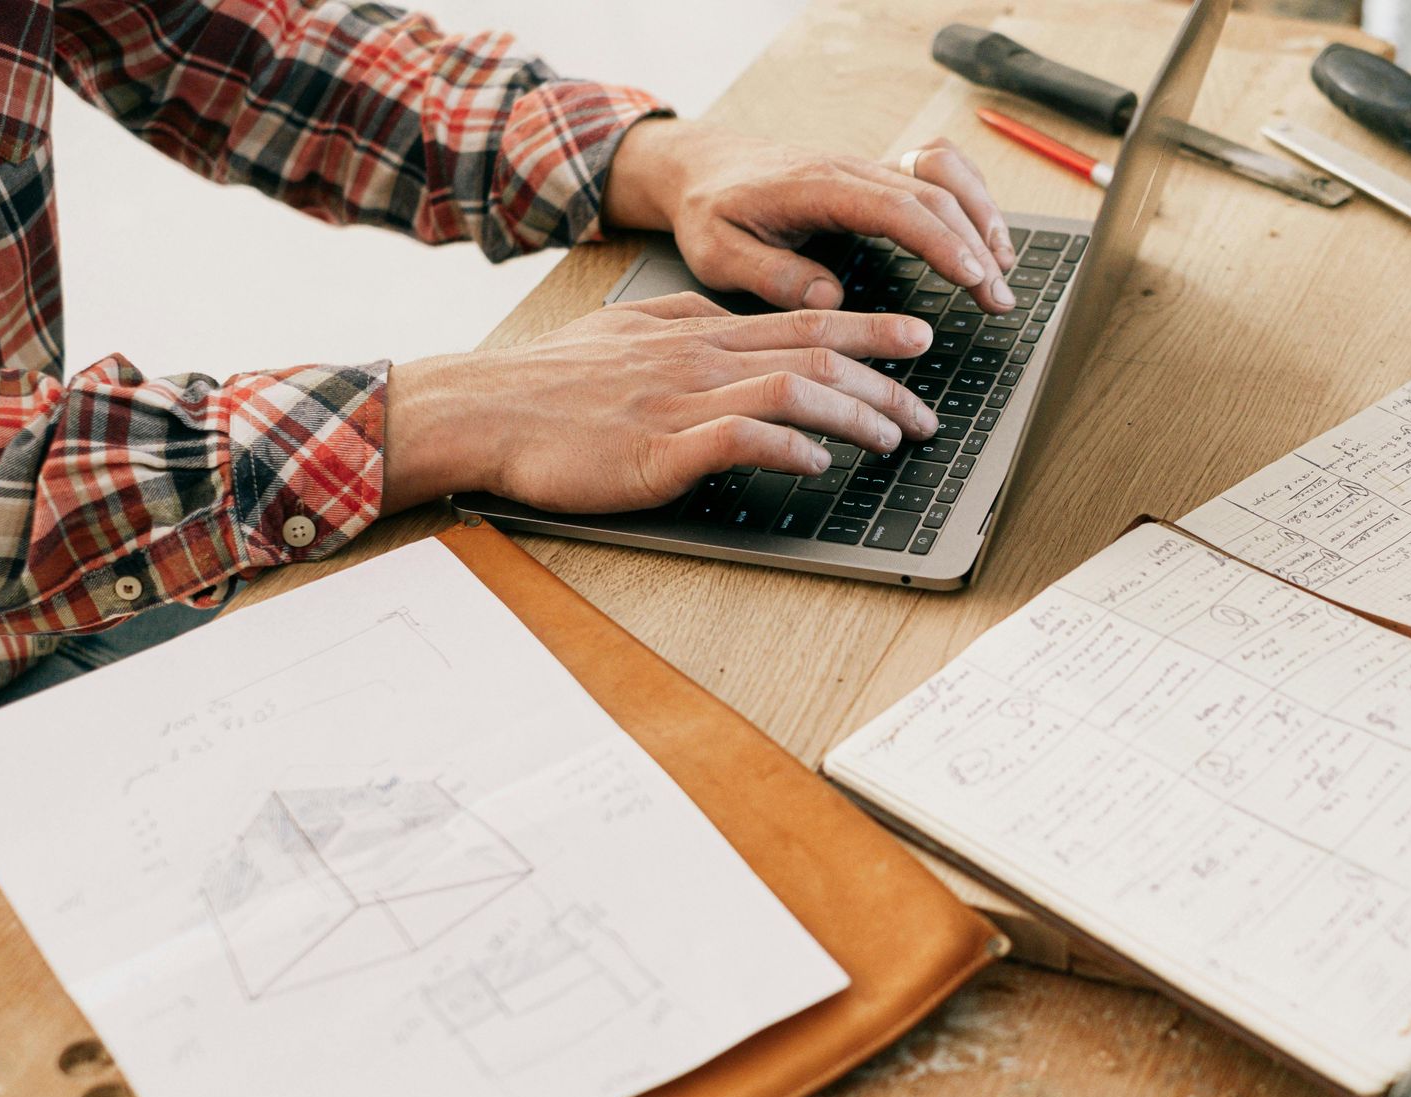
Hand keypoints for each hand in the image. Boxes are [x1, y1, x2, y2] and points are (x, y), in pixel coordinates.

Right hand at [382, 293, 938, 513]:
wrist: (484, 410)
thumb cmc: (551, 380)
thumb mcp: (626, 328)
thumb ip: (683, 322)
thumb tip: (728, 319)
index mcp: (697, 332)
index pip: (802, 321)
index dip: (870, 331)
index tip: (919, 340)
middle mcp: (699, 358)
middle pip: (814, 356)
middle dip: (883, 382)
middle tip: (926, 411)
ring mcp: (680, 401)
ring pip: (790, 392)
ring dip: (852, 416)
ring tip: (891, 439)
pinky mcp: (658, 449)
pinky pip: (737, 440)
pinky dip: (786, 448)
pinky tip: (816, 463)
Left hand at [603, 119, 1020, 313]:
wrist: (700, 167)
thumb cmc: (709, 211)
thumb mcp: (718, 252)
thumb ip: (770, 274)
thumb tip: (829, 299)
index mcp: (817, 185)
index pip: (897, 207)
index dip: (942, 242)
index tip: (974, 277)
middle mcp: (850, 169)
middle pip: (935, 194)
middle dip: (977, 244)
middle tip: (1000, 298)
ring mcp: (866, 169)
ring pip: (944, 178)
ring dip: (982, 218)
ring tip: (1005, 270)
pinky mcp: (873, 178)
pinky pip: (936, 174)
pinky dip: (969, 201)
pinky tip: (984, 239)